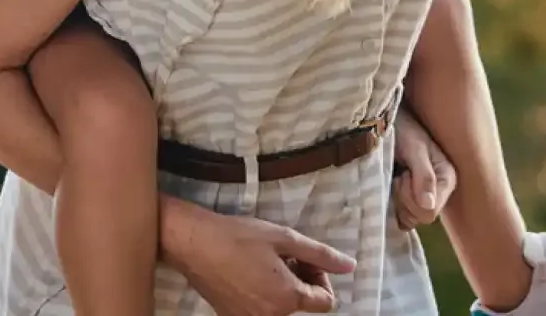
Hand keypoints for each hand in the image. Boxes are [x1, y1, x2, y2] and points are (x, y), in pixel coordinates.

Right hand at [159, 196, 352, 315]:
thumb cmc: (239, 236)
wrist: (194, 243)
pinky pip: (260, 310)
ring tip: (264, 260)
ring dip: (282, 287)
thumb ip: (320, 254)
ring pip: (281, 307)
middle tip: (282, 254)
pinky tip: (248, 271)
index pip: (325, 301)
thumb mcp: (283, 238)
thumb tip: (351, 266)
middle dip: (300, 279)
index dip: (321, 277)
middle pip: (302, 304)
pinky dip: (262, 294)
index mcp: (288, 298)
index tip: (303, 259)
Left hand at [392, 107, 456, 230]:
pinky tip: (388, 184)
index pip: (429, 212)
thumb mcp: (413, 147)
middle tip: (397, 173)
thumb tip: (429, 205)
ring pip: (408, 219)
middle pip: (419, 218)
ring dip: (395, 199)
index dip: (411, 197)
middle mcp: (438, 191)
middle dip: (403, 197)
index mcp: (446, 179)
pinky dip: (390, 204)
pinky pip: (400, 217)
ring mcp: (423, 197)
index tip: (403, 174)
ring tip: (394, 175)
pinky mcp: (408, 199)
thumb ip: (423, 175)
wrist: (383, 119)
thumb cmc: (401, 127)